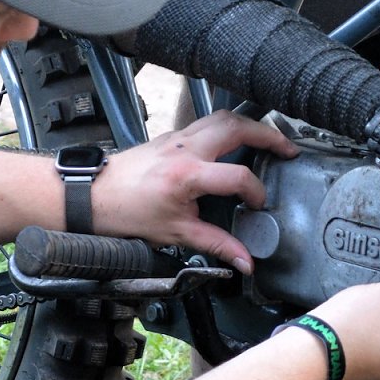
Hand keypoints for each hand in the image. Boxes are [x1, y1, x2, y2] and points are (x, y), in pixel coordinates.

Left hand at [91, 110, 298, 274]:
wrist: (92, 196)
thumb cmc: (126, 213)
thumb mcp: (175, 234)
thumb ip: (216, 245)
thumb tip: (244, 261)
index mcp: (187, 175)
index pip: (237, 177)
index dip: (256, 192)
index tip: (259, 205)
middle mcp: (184, 148)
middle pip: (236, 127)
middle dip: (268, 135)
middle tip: (288, 147)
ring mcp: (177, 136)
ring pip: (221, 117)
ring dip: (248, 124)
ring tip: (269, 137)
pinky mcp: (170, 135)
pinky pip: (205, 122)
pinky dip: (227, 127)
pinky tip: (235, 140)